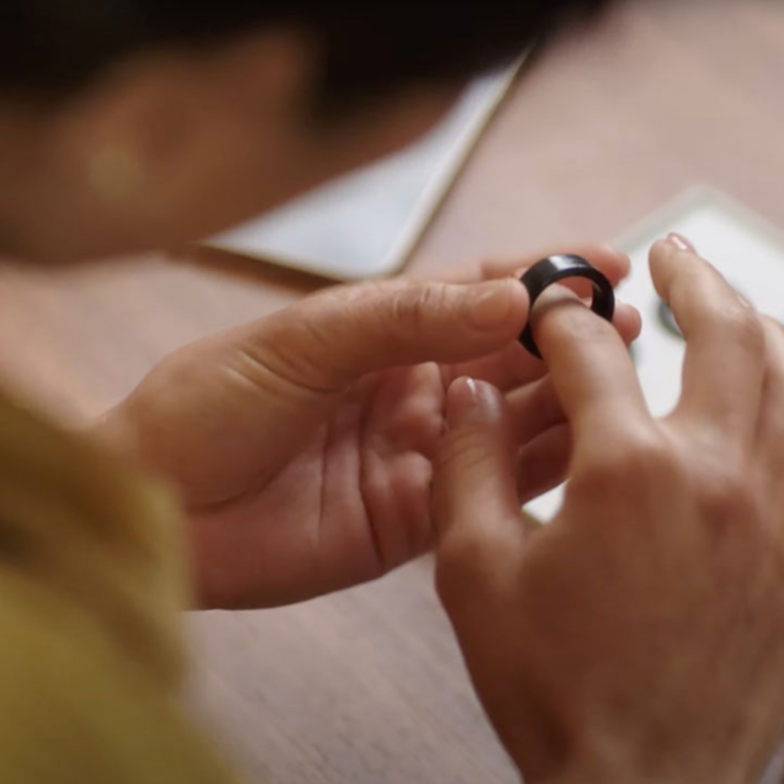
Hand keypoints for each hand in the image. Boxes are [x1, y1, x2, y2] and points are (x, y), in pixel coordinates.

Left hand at [97, 245, 639, 607]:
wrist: (156, 510)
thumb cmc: (206, 406)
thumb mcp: (303, 340)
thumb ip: (407, 317)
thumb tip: (510, 298)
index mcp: (384, 330)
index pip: (482, 291)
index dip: (546, 274)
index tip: (608, 264)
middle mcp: (415, 388)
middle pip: (513, 356)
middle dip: (572, 340)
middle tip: (627, 330)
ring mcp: (424, 453)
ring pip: (516, 423)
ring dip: (569, 402)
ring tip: (622, 385)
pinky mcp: (422, 519)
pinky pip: (495, 491)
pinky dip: (540, 471)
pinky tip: (583, 451)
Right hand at [432, 236, 783, 783]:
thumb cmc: (560, 695)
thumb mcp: (476, 576)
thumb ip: (469, 468)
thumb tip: (470, 395)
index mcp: (630, 471)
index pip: (594, 353)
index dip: (562, 318)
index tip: (550, 310)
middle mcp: (717, 478)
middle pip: (724, 336)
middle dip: (695, 278)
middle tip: (675, 254)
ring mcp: (774, 520)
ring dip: (771, 332)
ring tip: (743, 310)